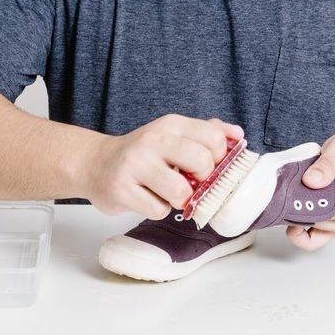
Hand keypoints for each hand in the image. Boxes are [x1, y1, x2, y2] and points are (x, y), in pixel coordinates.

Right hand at [82, 114, 243, 219]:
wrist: (95, 163)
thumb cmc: (141, 153)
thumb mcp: (172, 134)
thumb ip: (205, 132)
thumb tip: (238, 134)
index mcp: (171, 125)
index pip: (214, 138)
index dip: (219, 159)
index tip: (207, 168)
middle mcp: (153, 140)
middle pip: (202, 163)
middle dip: (203, 182)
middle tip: (190, 184)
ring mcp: (135, 165)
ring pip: (181, 193)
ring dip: (180, 200)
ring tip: (167, 194)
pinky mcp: (122, 189)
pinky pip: (158, 210)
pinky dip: (158, 210)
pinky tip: (148, 199)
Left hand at [286, 132, 334, 249]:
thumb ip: (328, 162)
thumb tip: (310, 181)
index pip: (326, 208)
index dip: (304, 200)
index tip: (292, 188)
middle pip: (318, 219)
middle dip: (300, 203)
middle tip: (292, 185)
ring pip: (315, 227)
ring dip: (302, 212)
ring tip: (303, 191)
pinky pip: (316, 241)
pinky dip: (301, 233)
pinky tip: (294, 220)